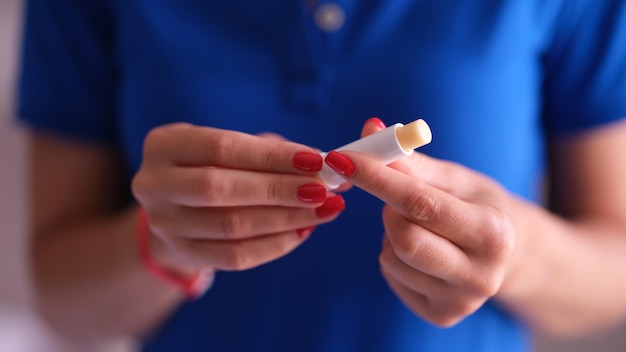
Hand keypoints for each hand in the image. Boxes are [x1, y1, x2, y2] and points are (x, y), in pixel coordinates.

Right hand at [132, 123, 344, 273]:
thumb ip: (270, 152)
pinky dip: (275, 244)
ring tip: (323, 209)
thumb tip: (321, 162)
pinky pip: (235, 256)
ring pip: (231, 226)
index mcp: (164, 145)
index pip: (222, 148)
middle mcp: (155, 184)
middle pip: (221, 189)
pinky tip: (303, 230)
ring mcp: (164, 224)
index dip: (271, 156)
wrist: (176, 209)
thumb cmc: (212, 166)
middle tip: (322, 189)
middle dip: (279, 189)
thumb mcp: (228, 147)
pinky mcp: (183, 254)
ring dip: (285, 218)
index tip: (314, 160)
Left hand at [323, 119, 517, 326]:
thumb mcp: (455, 179)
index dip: (378, 178)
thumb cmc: (477, 205)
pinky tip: (418, 249)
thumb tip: (370, 128)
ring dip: (390, 233)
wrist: (506, 253)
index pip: (422, 204)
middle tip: (396, 198)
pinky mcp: (439, 316)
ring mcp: (459, 302)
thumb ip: (411, 160)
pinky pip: (392, 276)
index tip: (343, 158)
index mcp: (494, 234)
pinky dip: (392, 255)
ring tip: (417, 225)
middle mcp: (482, 276)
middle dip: (388, 209)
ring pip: (392, 258)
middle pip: (404, 238)